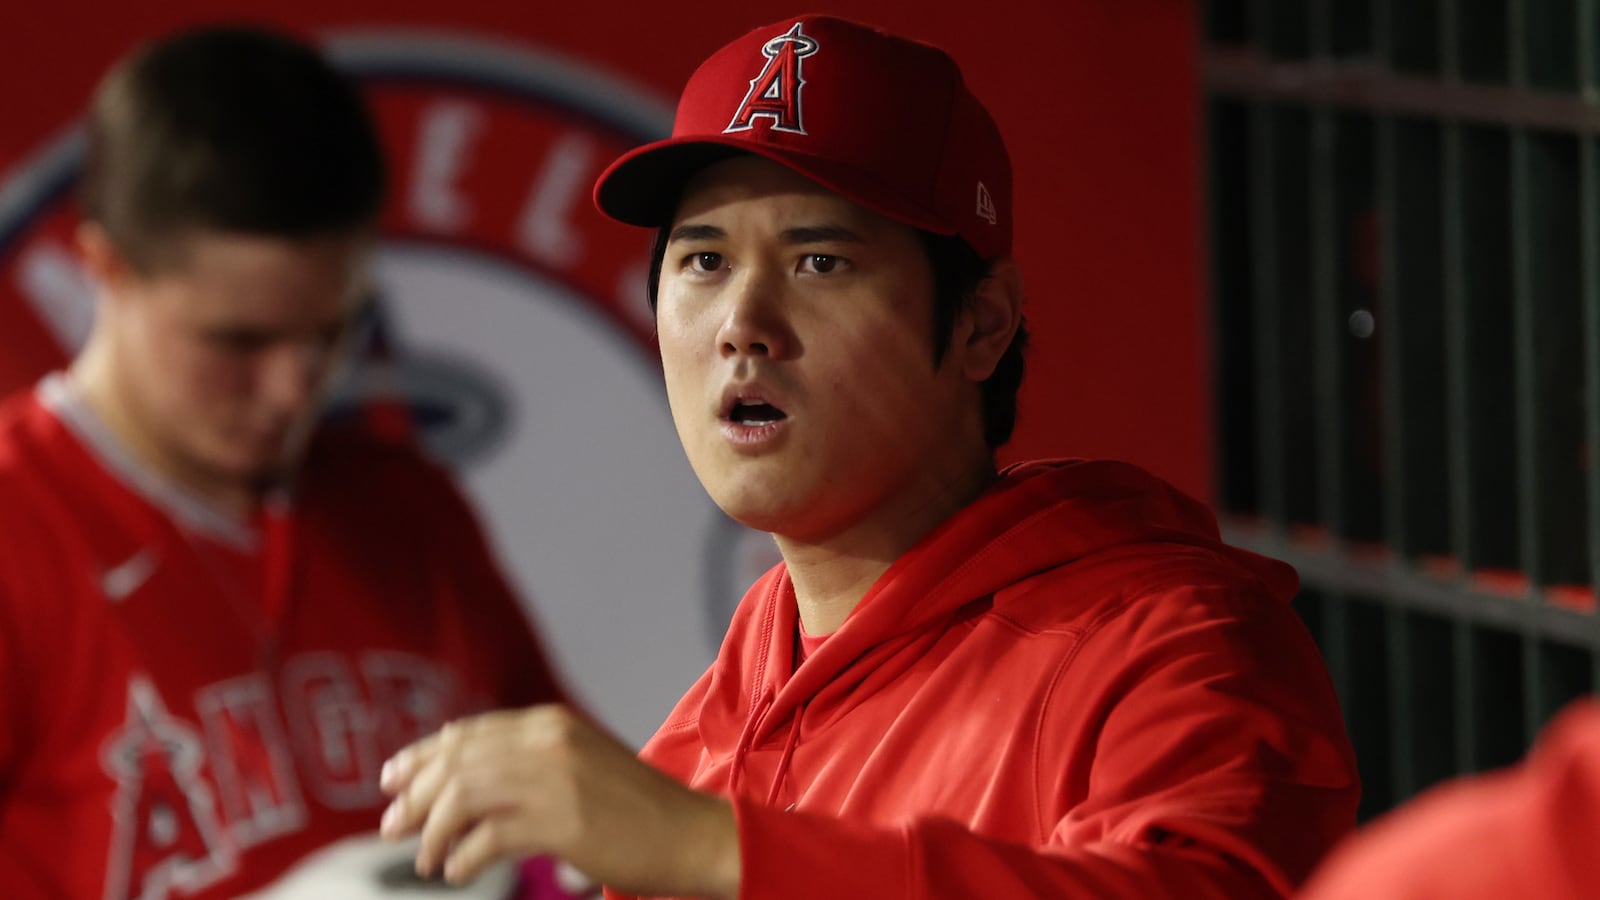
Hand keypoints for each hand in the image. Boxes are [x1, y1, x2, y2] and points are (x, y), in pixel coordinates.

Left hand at [377, 704, 739, 898]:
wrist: (690, 832)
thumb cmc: (635, 808)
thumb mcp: (580, 762)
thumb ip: (528, 759)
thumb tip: (460, 774)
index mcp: (550, 723)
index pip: (467, 733)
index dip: (421, 756)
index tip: (391, 780)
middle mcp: (549, 741)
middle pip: (457, 761)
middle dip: (414, 796)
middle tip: (392, 828)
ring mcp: (556, 778)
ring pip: (464, 796)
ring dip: (434, 831)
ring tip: (429, 860)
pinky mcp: (563, 820)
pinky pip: (489, 836)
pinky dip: (464, 857)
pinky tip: (459, 871)